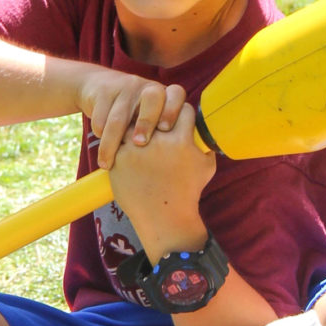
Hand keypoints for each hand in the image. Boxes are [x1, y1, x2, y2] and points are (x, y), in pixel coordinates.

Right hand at [78, 69, 186, 169]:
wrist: (102, 90)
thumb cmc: (137, 117)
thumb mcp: (155, 120)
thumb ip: (173, 134)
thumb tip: (194, 158)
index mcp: (166, 95)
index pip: (176, 94)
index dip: (173, 110)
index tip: (166, 130)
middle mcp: (147, 88)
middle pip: (152, 97)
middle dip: (146, 121)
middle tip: (140, 144)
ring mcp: (126, 88)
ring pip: (119, 117)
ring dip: (113, 142)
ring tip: (109, 163)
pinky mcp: (104, 92)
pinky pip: (101, 118)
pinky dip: (100, 137)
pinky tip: (103, 154)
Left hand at [110, 102, 215, 262]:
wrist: (164, 217)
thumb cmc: (188, 192)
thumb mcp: (207, 166)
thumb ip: (206, 143)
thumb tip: (204, 127)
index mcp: (182, 141)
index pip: (183, 107)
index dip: (182, 111)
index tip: (179, 119)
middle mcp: (159, 141)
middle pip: (158, 108)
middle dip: (159, 111)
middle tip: (159, 120)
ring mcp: (136, 148)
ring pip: (134, 117)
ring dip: (138, 121)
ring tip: (142, 129)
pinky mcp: (119, 157)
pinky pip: (118, 136)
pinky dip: (123, 137)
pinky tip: (129, 143)